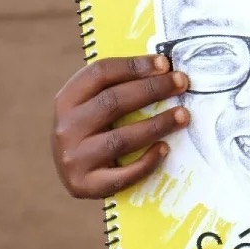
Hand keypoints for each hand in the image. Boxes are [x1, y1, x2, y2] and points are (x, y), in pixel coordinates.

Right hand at [52, 55, 189, 197]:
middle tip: (182, 83)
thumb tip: (165, 69)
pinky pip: (122, 175)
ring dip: (157, 124)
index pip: (100, 73)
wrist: (73, 173)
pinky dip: (146, 162)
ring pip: (120, 139)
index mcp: (67, 99)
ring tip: (183, 116)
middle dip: (152, 89)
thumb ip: (119, 87)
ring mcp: (73, 158)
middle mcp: (66, 127)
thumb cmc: (93, 130)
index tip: (165, 63)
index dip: (134, 65)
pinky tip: (165, 149)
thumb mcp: (93, 104)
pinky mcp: (84, 185)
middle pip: (113, 102)